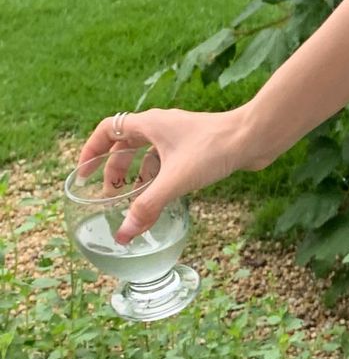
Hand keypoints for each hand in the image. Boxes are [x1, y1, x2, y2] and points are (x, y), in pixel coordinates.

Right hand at [74, 106, 258, 246]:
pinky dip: (160, 177)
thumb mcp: (174, 180)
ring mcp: (181, 136)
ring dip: (138, 174)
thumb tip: (124, 234)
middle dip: (114, 169)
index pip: (107, 130)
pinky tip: (164, 196)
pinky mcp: (198, 147)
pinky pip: (169, 161)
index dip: (91, 151)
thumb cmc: (214, 149)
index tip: (83, 173)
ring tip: (133, 199)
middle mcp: (162, 126)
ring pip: (149, 154)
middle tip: (109, 194)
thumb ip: (147, 207)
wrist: (255, 137)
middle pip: (126, 145)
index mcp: (149, 124)